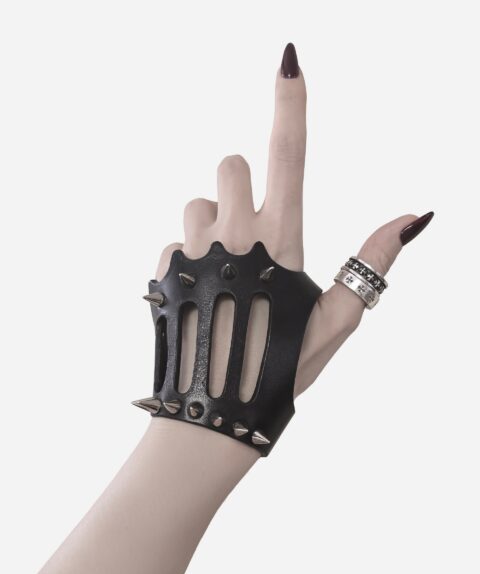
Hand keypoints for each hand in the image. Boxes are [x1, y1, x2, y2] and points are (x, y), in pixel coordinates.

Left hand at [154, 43, 432, 402]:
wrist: (212, 413)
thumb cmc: (281, 369)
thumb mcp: (337, 319)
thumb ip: (371, 261)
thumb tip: (413, 215)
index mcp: (282, 242)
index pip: (289, 157)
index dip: (291, 106)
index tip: (289, 61)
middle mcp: (234, 235)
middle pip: (229, 164)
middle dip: (241, 189)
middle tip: (251, 237)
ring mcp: (192, 250)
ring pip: (197, 204)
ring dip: (212, 228)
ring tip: (224, 277)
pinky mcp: (161, 268)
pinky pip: (172, 241)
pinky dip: (187, 259)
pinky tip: (200, 297)